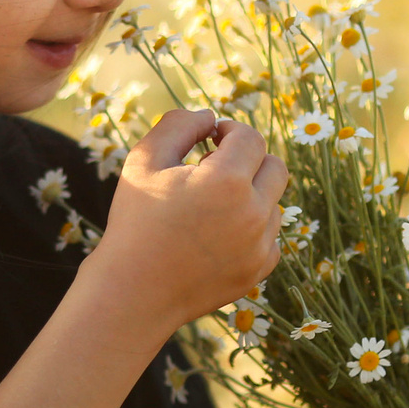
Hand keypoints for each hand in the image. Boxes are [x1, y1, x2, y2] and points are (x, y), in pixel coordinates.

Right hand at [91, 108, 287, 331]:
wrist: (133, 291)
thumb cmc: (135, 221)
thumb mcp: (144, 161)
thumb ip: (178, 125)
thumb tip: (210, 116)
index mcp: (228, 181)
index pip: (250, 138)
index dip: (230, 132)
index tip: (210, 140)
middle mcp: (254, 213)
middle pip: (275, 168)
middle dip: (249, 160)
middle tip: (214, 169)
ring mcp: (259, 246)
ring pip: (274, 204)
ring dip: (250, 197)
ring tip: (209, 208)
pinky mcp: (258, 271)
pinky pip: (270, 239)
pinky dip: (252, 232)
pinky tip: (217, 236)